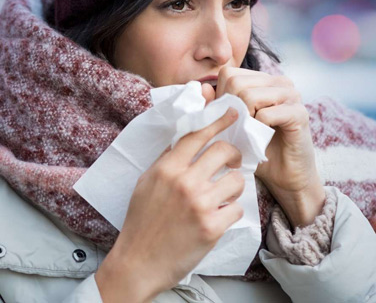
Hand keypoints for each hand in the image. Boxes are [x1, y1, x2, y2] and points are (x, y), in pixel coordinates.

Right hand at [95, 108, 245, 301]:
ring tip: (223, 197)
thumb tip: (186, 139)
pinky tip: (218, 218)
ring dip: (234, 188)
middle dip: (234, 156)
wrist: (138, 262)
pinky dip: (231, 213)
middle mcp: (184, 182)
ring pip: (236, 181)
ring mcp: (200, 204)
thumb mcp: (146, 183)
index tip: (233, 113)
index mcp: (167, 169)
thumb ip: (167, 160)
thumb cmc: (141, 222)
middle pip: (224, 152)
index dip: (218, 121)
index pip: (198, 135)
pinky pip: (237, 209)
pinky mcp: (212, 227)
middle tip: (232, 163)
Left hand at [215, 66, 326, 226]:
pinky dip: (257, 130)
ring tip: (249, 134)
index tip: (229, 119)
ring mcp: (292, 95)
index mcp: (264, 80)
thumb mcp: (231, 126)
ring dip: (243, 121)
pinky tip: (262, 139)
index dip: (222, 97)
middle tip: (239, 130)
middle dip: (230, 110)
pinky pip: (265, 114)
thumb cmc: (257, 149)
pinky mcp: (299, 113)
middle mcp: (280, 82)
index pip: (229, 73)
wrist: (286, 177)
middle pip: (237, 83)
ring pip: (249, 96)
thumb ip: (217, 106)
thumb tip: (203, 88)